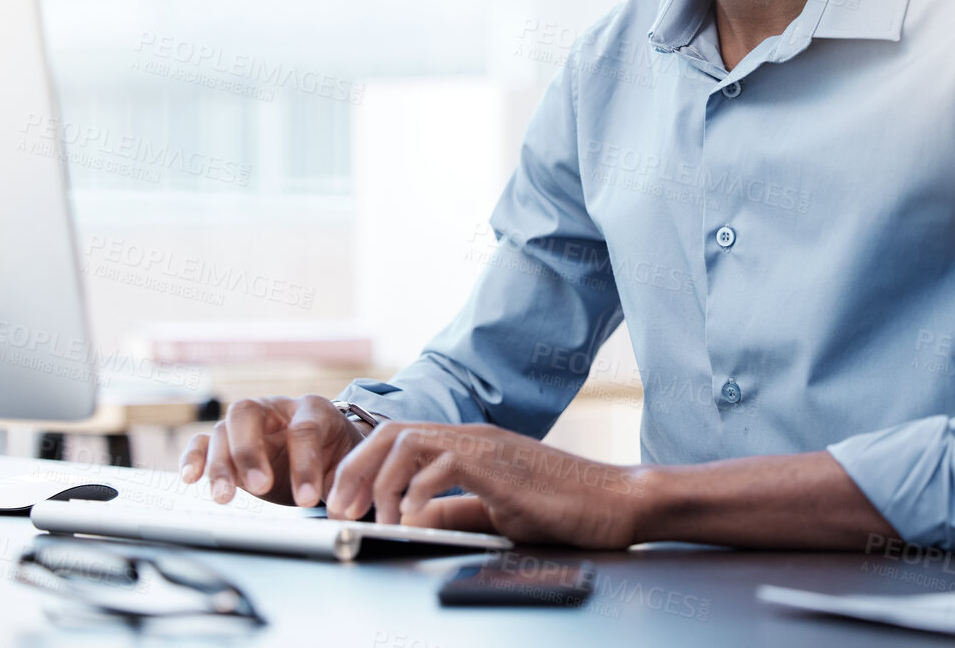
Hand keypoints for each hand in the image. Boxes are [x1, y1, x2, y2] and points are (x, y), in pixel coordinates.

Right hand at [179, 395, 368, 506]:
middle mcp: (275, 408)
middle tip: (260, 486)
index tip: (307, 499)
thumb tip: (341, 510)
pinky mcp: (228, 442)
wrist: (329, 446)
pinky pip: (204, 442)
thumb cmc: (338, 454)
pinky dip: (194, 458)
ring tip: (224, 497)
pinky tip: (190, 478)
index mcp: (312, 409)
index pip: (303, 429)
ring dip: (220, 464)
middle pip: (249, 412)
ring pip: (223, 429)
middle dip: (250, 451)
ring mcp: (249, 423)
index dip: (304, 464)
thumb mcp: (349, 463)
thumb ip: (345, 482)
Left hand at [325, 421, 649, 548]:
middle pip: (392, 434)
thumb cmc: (564, 507)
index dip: (360, 466)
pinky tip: (413, 520)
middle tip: (339, 509)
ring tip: (376, 520)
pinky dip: (418, 494)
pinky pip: (444, 466)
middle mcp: (473, 436)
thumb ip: (454, 510)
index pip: (398, 439)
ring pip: (409, 443)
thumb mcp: (495, 511)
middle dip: (355, 470)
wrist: (616, 502)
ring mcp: (487, 446)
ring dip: (381, 483)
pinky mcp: (501, 464)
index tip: (341, 500)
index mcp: (468, 445)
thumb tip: (412, 517)